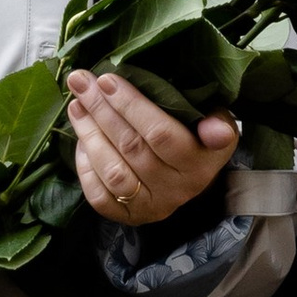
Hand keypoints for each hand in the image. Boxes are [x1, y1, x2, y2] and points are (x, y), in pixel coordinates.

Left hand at [68, 69, 239, 227]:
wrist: (188, 179)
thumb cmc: (199, 138)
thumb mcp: (218, 124)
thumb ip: (220, 122)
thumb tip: (214, 130)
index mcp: (200, 165)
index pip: (160, 134)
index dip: (131, 106)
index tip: (106, 79)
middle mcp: (176, 190)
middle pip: (131, 148)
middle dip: (101, 111)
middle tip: (80, 82)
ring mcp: (151, 207)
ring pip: (113, 172)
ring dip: (89, 135)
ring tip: (77, 106)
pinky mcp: (129, 217)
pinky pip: (99, 196)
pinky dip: (85, 167)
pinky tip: (81, 140)